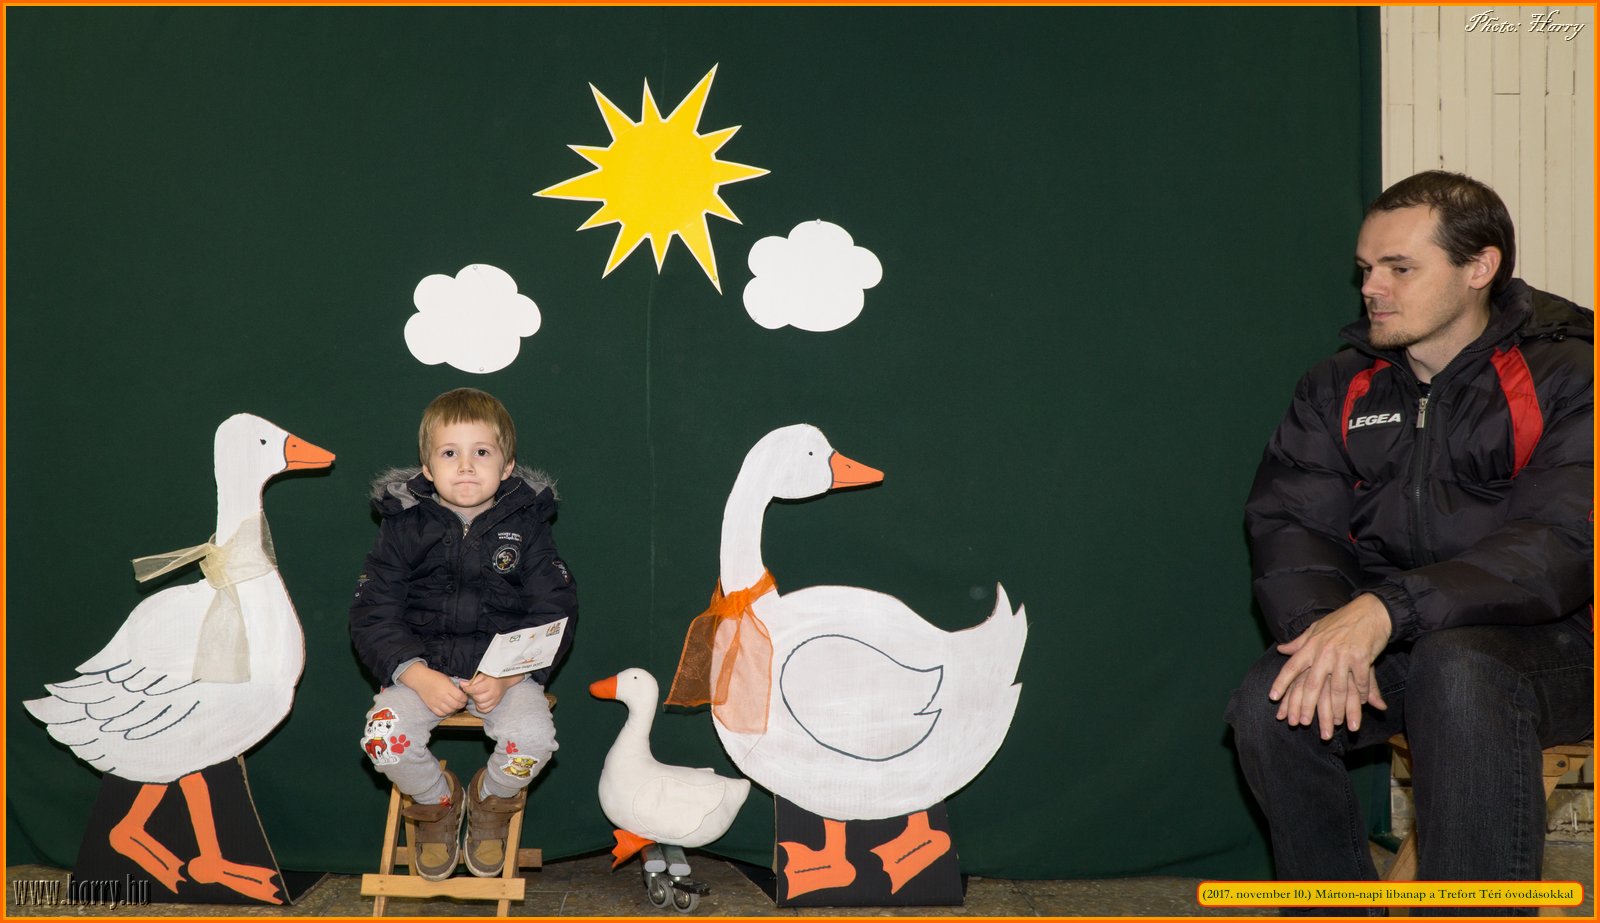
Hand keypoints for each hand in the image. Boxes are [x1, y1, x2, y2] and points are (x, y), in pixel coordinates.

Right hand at [399, 663, 468, 716]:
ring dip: (454, 709)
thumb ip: (454, 687)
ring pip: (449, 711)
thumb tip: (462, 693)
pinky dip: (446, 713)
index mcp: (447, 688)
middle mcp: (442, 696)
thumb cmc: (435, 677)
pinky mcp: (431, 706)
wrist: (420, 679)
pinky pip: (441, 714)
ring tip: (455, 706)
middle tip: (462, 702)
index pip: (460, 697)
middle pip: (456, 705)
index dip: (465, 698)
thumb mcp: (447, 679)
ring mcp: (436, 702)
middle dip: (461, 704)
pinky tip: (447, 709)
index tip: (465, 697)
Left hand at [461, 673, 522, 713]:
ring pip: (481, 706)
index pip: (476, 689)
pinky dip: (481, 707)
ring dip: (477, 702)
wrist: (504, 679)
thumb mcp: (482, 675)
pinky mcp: (496, 704)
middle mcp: (494, 692)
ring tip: (477, 696)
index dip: (468, 689)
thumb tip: (462, 685)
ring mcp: (496, 699)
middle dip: (472, 695)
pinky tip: (480, 702)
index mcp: (490, 683)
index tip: (464, 687)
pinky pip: (486, 710)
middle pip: (478, 698)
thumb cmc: (492, 676)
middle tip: (472, 691)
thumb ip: (472, 681)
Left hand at [1269, 594, 1392, 739]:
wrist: (1371, 611)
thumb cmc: (1342, 620)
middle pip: (1312, 684)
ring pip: (1338, 689)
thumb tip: (1281, 649)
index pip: (1292, 667)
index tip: (1272, 698)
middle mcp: (1324, 652)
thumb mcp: (1317, 628)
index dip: (1281, 682)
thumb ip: (1299, 642)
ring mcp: (1343, 656)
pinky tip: (1358, 707)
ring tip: (1334, 724)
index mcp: (1311, 645)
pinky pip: (1359, 683)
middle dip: (1306, 705)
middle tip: (1302, 723)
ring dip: (1337, 709)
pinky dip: (1359, 696)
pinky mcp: (1362, 659)